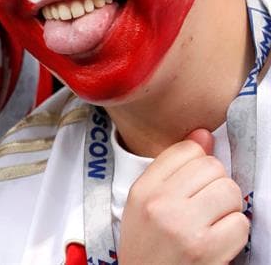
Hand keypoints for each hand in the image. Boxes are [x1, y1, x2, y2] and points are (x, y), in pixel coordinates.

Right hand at [117, 129, 248, 264]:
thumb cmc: (147, 247)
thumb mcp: (144, 205)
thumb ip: (172, 168)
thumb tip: (203, 135)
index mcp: (144, 190)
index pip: (185, 150)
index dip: (198, 163)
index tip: (195, 181)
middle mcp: (161, 203)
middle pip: (212, 167)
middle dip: (216, 185)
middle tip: (204, 206)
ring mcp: (185, 225)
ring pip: (230, 191)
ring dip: (228, 208)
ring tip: (211, 223)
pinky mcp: (207, 248)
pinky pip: (240, 223)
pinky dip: (234, 232)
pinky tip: (217, 240)